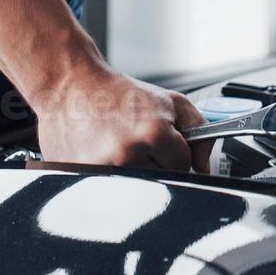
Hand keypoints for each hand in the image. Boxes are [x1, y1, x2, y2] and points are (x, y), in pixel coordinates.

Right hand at [34, 68, 211, 172]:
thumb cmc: (119, 94)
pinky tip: (101, 154)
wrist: (72, 85)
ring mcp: (101, 169)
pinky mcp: (78, 177)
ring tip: (118, 146)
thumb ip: (199, 128)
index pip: (183, 164)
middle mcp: (128, 154)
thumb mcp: (170, 101)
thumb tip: (204, 165)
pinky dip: (107, 176)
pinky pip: (106, 189)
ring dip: (131, 171)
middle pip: (159, 179)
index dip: (175, 152)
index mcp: (153, 133)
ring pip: (135, 186)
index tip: (162, 142)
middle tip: (137, 142)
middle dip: (155, 163)